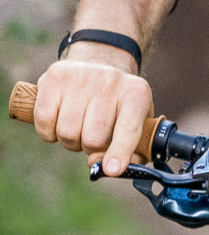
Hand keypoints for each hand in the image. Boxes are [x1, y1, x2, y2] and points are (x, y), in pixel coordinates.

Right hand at [32, 49, 151, 177]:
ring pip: (67, 133)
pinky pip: (45, 121)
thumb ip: (134, 153)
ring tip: (78, 128)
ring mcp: (82, 76)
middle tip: (92, 138)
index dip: (119, 151)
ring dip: (70, 141)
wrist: (99, 64)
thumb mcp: (138, 123)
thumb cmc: (119, 106)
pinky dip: (48, 133)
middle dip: (90, 148)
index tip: (111, 170)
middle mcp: (110, 82)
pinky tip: (57, 123)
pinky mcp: (55, 76)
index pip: (128, 129)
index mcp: (136, 95)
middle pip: (93, 138)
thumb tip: (108, 169)